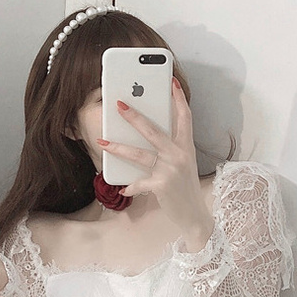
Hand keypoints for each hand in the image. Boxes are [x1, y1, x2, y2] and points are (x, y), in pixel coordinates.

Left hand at [96, 77, 212, 234]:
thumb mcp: (181, 164)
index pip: (185, 117)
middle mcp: (179, 155)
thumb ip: (168, 150)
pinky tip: (123, 188)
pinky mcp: (162, 185)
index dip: (179, 98)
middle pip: (153, 130)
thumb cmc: (184, 188)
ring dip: (118, 147)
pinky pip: (140, 182)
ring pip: (139, 154)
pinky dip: (131, 186)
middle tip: (118, 104)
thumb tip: (143, 137)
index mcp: (185, 146)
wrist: (194, 215)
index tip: (172, 82)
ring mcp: (171, 169)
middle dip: (134, 116)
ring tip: (102, 141)